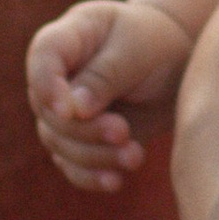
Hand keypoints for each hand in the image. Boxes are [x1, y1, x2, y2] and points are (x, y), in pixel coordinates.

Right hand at [27, 0, 194, 190]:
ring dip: (94, 156)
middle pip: (50, 111)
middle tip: (123, 132)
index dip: (48, 86)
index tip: (70, 111)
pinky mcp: (80, 140)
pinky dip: (91, 176)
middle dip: (85, 130)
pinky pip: (73, 165)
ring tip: (136, 156)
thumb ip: (105, 75)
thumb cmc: (156, 43)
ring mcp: (64, 111)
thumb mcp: (137, 49)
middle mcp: (57, 77)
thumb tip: (74, 110)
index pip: (43, 57)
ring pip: (60, 144)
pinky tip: (115, 181)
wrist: (176, 65)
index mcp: (67, 38)